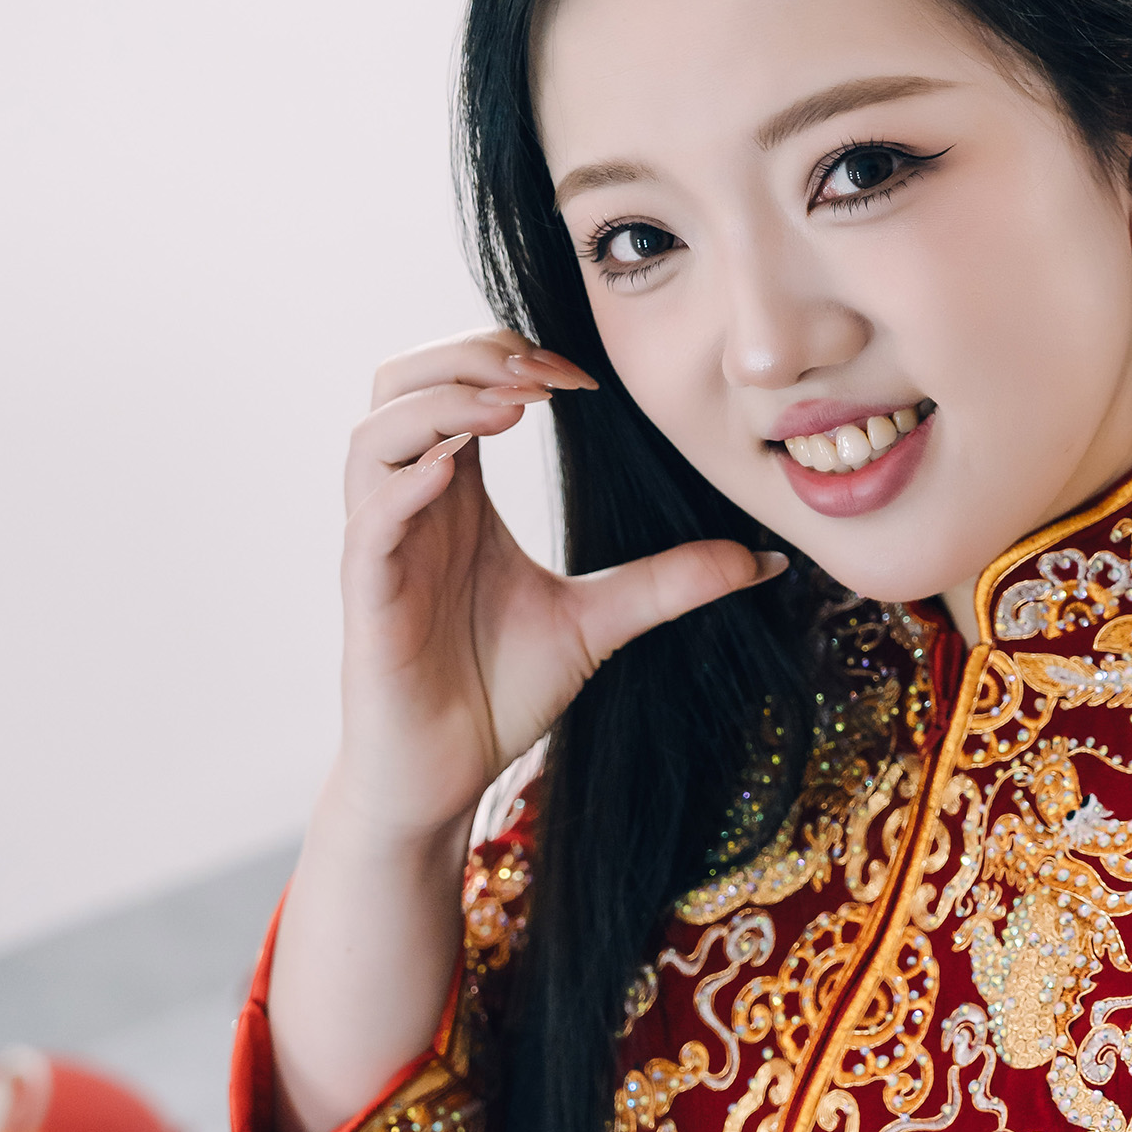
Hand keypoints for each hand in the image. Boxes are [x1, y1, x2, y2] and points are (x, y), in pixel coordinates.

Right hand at [325, 329, 782, 844]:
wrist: (447, 773)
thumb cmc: (497, 691)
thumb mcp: (602, 623)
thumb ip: (672, 581)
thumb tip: (765, 560)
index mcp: (458, 496)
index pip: (460, 385)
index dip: (515, 360)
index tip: (587, 381)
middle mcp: (412, 505)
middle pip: (401, 384)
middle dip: (471, 357)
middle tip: (549, 377)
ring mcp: (382, 546)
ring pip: (372, 435)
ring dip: (441, 404)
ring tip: (514, 407)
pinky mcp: (367, 597)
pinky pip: (368, 522)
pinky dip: (404, 485)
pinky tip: (453, 471)